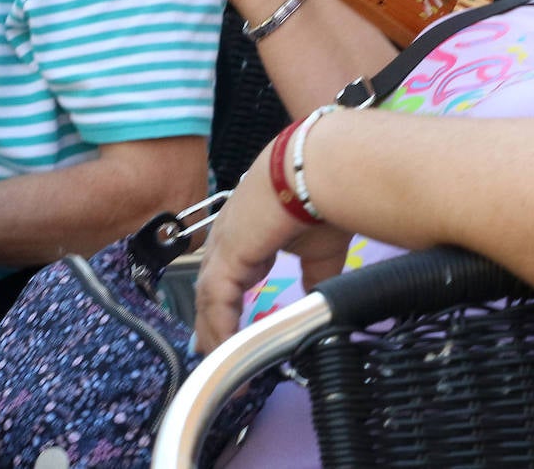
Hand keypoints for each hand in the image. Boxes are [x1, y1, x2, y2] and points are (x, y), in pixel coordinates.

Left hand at [193, 139, 350, 351]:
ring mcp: (224, 244)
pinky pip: (217, 301)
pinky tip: (226, 350)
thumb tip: (319, 304)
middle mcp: (229, 237)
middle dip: (209, 323)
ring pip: (209, 298)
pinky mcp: (227, 254)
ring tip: (218, 364)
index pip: (228, 275)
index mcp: (249, 232)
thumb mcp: (320, 249)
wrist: (319, 170)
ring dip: (214, 333)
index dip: (225, 305)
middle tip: (210, 354)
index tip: (226, 331)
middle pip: (210, 289)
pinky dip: (221, 328)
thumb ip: (314, 278)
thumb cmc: (325, 197)